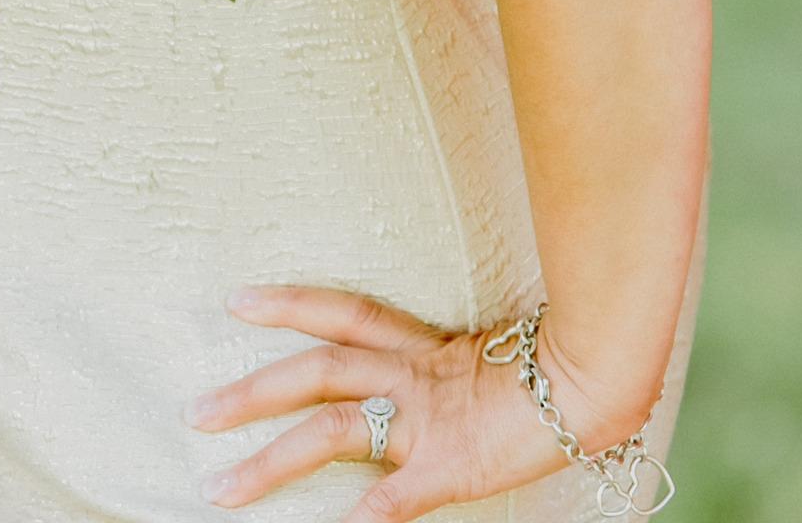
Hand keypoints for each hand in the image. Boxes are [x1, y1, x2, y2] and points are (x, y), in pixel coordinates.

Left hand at [194, 287, 628, 518]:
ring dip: (271, 462)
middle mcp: (414, 377)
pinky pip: (394, 497)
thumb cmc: (564, 365)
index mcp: (424, 348)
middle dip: (253, 392)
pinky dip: (359, 515)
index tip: (237, 300)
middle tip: (196, 410)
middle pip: (317, 374)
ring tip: (219, 489)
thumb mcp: (497, 356)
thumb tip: (428, 369)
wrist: (605, 378)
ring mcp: (427, 422)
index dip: (291, 304)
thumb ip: (457, 362)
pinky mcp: (449, 468)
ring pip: (332, 434)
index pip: (344, 312)